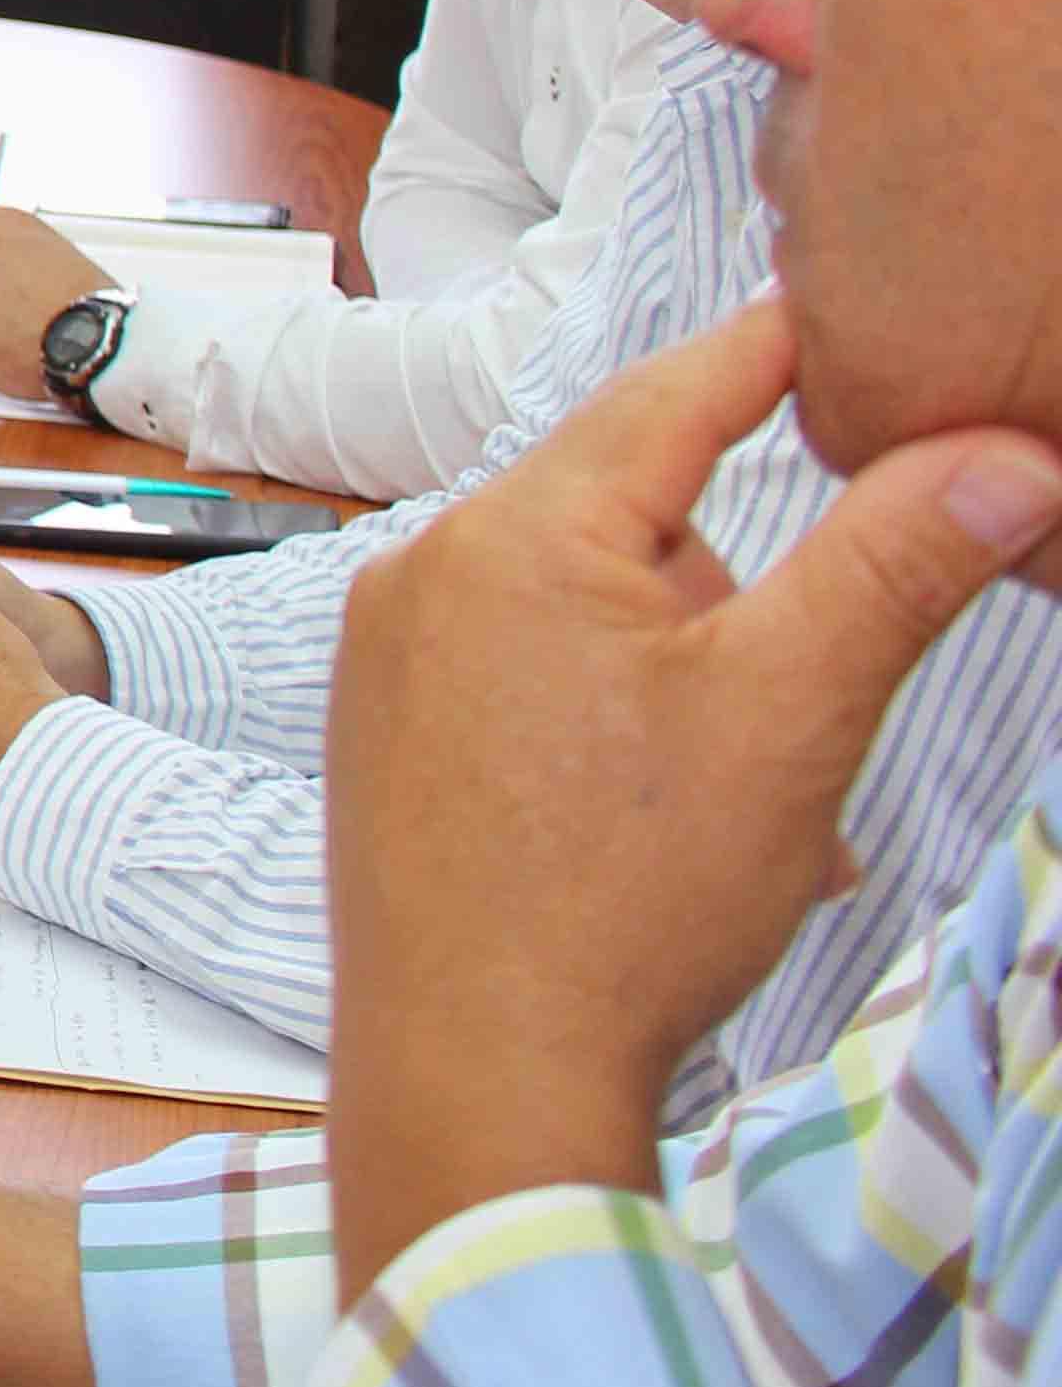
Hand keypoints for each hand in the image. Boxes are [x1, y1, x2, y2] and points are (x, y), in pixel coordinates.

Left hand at [324, 295, 1061, 1295]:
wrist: (476, 1073)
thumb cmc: (624, 898)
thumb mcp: (795, 711)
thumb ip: (896, 564)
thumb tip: (1001, 456)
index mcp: (516, 531)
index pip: (675, 395)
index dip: (772, 354)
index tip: (834, 313)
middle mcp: (425, 570)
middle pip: (643, 527)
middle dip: (743, 615)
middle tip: (786, 738)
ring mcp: (391, 660)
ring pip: (601, 622)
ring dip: (698, 699)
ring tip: (738, 823)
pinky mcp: (385, 741)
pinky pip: (535, 691)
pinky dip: (622, 742)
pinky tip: (665, 844)